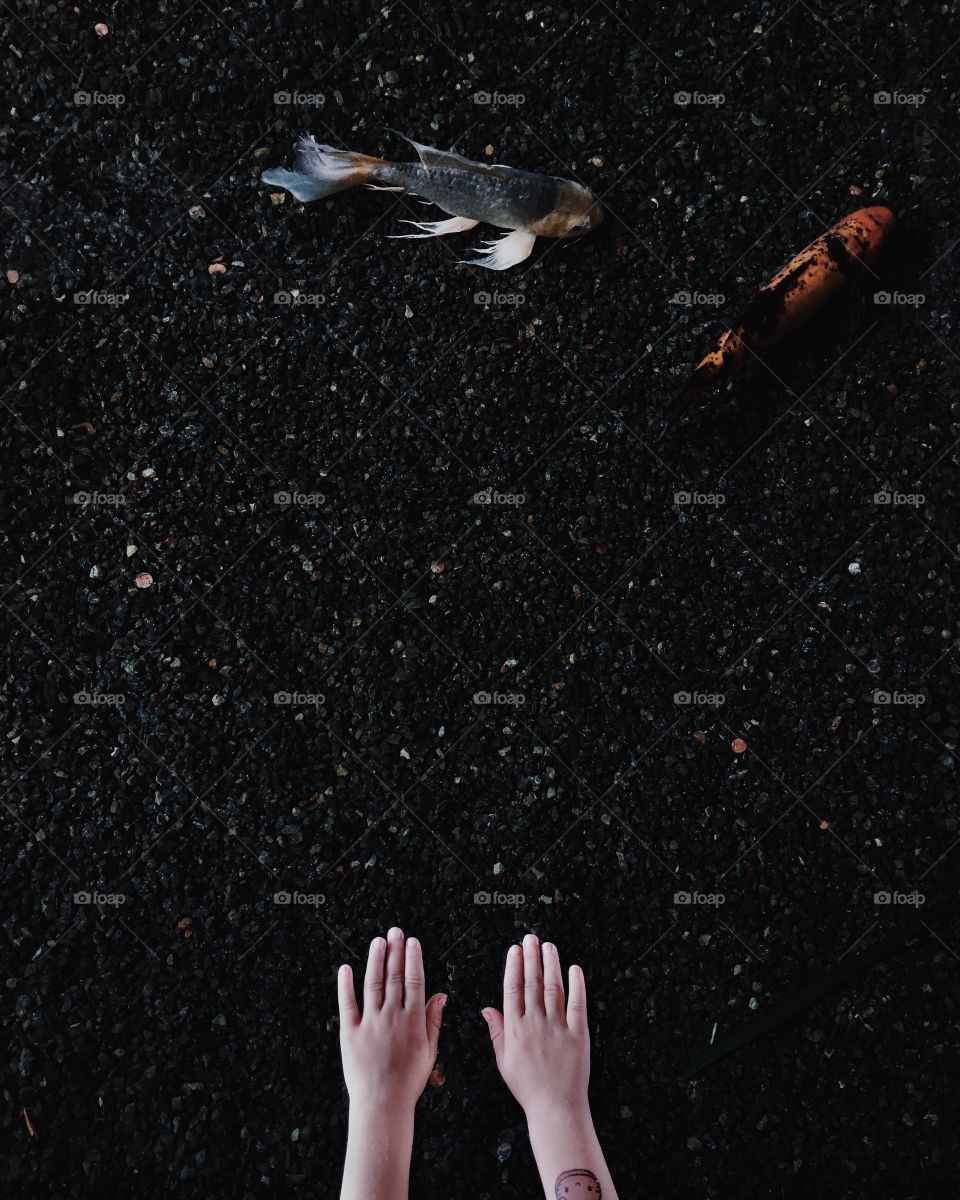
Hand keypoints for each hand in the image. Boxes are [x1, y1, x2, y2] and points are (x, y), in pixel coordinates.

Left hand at [338, 927, 445, 1112]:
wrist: (382, 1104)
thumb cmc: (409, 1081)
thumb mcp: (429, 1051)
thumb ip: (433, 1021)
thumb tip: (441, 995)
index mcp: (412, 1020)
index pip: (415, 980)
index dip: (413, 959)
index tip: (412, 942)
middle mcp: (391, 1016)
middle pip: (394, 976)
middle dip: (395, 951)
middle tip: (395, 931)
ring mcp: (370, 1023)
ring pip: (373, 984)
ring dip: (375, 960)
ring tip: (377, 941)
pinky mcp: (350, 1033)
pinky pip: (347, 1004)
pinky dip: (346, 985)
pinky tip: (346, 969)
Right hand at [481, 933, 589, 1119]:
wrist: (555, 1107)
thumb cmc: (528, 1087)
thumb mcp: (503, 1060)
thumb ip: (496, 1031)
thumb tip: (486, 1008)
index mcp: (515, 1029)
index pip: (512, 989)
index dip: (513, 966)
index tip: (515, 949)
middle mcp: (535, 1023)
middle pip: (532, 983)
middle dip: (531, 957)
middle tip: (531, 938)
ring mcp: (557, 1027)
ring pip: (553, 987)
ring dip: (551, 964)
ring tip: (548, 946)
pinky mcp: (577, 1033)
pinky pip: (577, 1004)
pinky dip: (577, 985)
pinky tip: (574, 969)